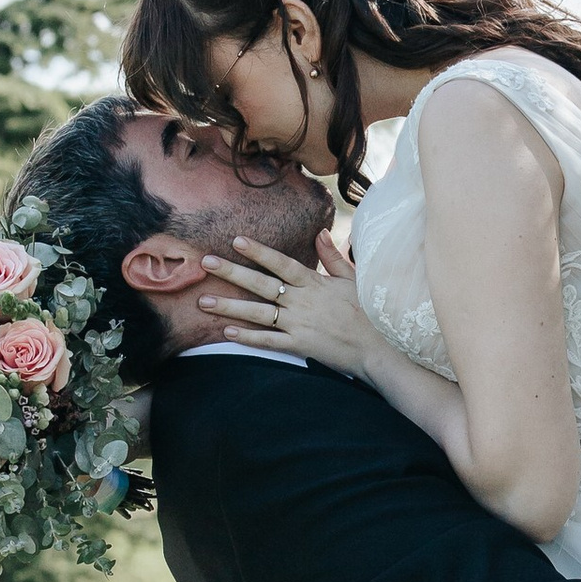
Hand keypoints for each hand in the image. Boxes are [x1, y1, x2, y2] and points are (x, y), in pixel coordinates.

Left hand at [199, 231, 371, 376]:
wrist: (376, 348)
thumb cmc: (367, 312)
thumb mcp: (352, 280)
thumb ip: (333, 257)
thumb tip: (320, 233)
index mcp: (314, 283)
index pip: (281, 263)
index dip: (259, 252)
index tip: (236, 241)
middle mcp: (302, 301)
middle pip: (261, 284)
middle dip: (232, 273)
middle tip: (206, 263)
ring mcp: (299, 324)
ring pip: (258, 313)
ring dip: (229, 307)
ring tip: (203, 302)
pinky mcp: (299, 345)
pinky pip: (269, 341)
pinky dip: (248, 338)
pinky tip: (227, 333)